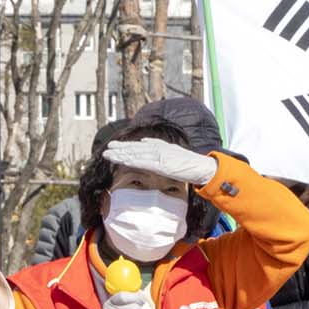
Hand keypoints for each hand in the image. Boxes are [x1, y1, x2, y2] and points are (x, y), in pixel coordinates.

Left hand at [102, 138, 217, 187]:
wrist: (201, 167)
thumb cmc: (188, 163)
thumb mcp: (172, 152)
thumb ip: (158, 146)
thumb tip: (143, 141)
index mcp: (160, 146)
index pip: (139, 146)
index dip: (126, 146)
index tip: (114, 146)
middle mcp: (158, 149)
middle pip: (135, 148)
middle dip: (120, 149)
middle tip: (107, 149)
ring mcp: (159, 156)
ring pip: (136, 154)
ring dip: (121, 155)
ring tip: (109, 155)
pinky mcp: (161, 164)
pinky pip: (143, 162)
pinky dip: (131, 161)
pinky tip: (122, 161)